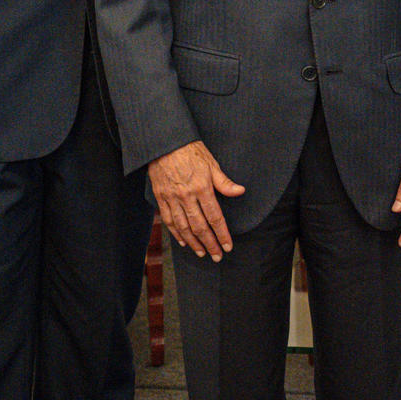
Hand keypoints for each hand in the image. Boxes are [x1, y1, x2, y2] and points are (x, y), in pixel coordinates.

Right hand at [148, 140, 244, 260]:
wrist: (164, 143)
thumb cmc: (191, 151)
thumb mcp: (212, 164)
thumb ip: (224, 182)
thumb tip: (240, 191)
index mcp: (202, 188)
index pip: (215, 217)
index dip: (222, 233)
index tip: (228, 245)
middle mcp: (186, 196)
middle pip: (199, 226)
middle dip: (210, 243)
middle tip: (217, 255)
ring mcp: (172, 199)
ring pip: (183, 227)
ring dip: (193, 242)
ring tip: (202, 252)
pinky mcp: (161, 198)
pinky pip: (168, 220)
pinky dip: (176, 233)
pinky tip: (183, 242)